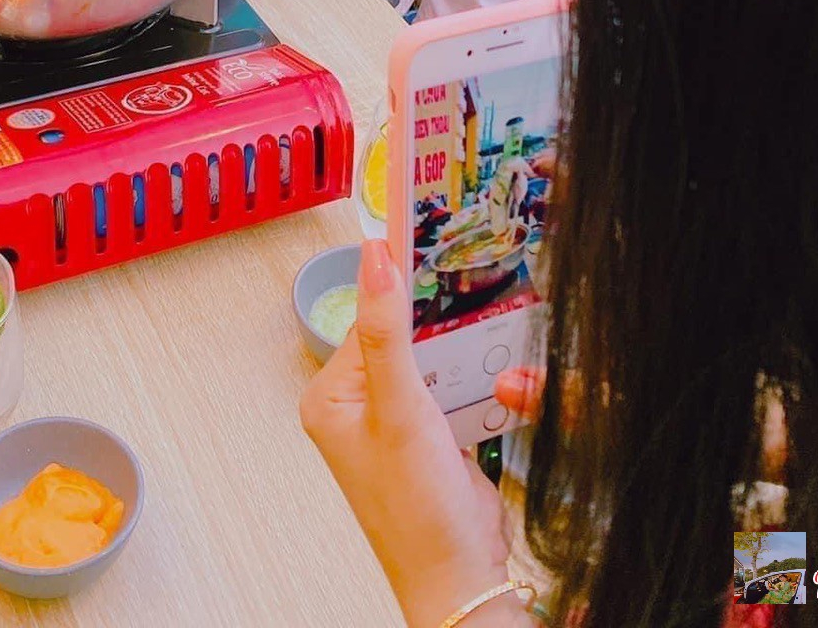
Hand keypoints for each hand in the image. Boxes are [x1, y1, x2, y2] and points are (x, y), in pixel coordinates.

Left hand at [300, 240, 516, 627]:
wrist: (462, 576)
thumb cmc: (418, 512)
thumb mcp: (402, 410)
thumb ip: (387, 332)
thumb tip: (374, 259)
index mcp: (331, 397)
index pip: (367, 316)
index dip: (401, 286)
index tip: (429, 239)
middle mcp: (354, 405)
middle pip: (397, 332)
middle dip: (434, 323)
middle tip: (467, 297)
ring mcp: (391, 420)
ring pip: (426, 355)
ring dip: (454, 351)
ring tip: (478, 348)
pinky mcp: (424, 433)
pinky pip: (444, 381)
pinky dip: (466, 375)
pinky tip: (486, 381)